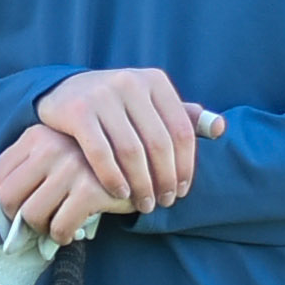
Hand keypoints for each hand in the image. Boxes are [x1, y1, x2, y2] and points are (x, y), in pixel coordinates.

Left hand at [0, 119, 121, 241]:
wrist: (145, 161)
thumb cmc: (93, 166)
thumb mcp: (58, 155)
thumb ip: (32, 171)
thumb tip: (2, 212)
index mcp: (36, 136)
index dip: (1, 202)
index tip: (16, 213)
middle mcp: (50, 147)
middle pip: (7, 197)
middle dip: (16, 219)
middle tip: (34, 224)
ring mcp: (70, 167)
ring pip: (31, 215)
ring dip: (42, 230)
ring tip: (55, 227)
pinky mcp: (90, 189)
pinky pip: (60, 226)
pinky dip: (62, 236)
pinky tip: (71, 232)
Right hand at [32, 67, 223, 212]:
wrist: (64, 92)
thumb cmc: (117, 106)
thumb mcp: (150, 104)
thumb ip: (182, 116)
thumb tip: (220, 128)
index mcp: (155, 81)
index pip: (181, 131)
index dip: (185, 166)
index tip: (181, 191)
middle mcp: (130, 82)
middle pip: (158, 143)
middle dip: (164, 179)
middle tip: (163, 203)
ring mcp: (102, 95)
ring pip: (131, 151)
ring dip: (140, 184)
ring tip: (143, 203)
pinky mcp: (78, 111)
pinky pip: (100, 153)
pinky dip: (112, 177)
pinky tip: (119, 193)